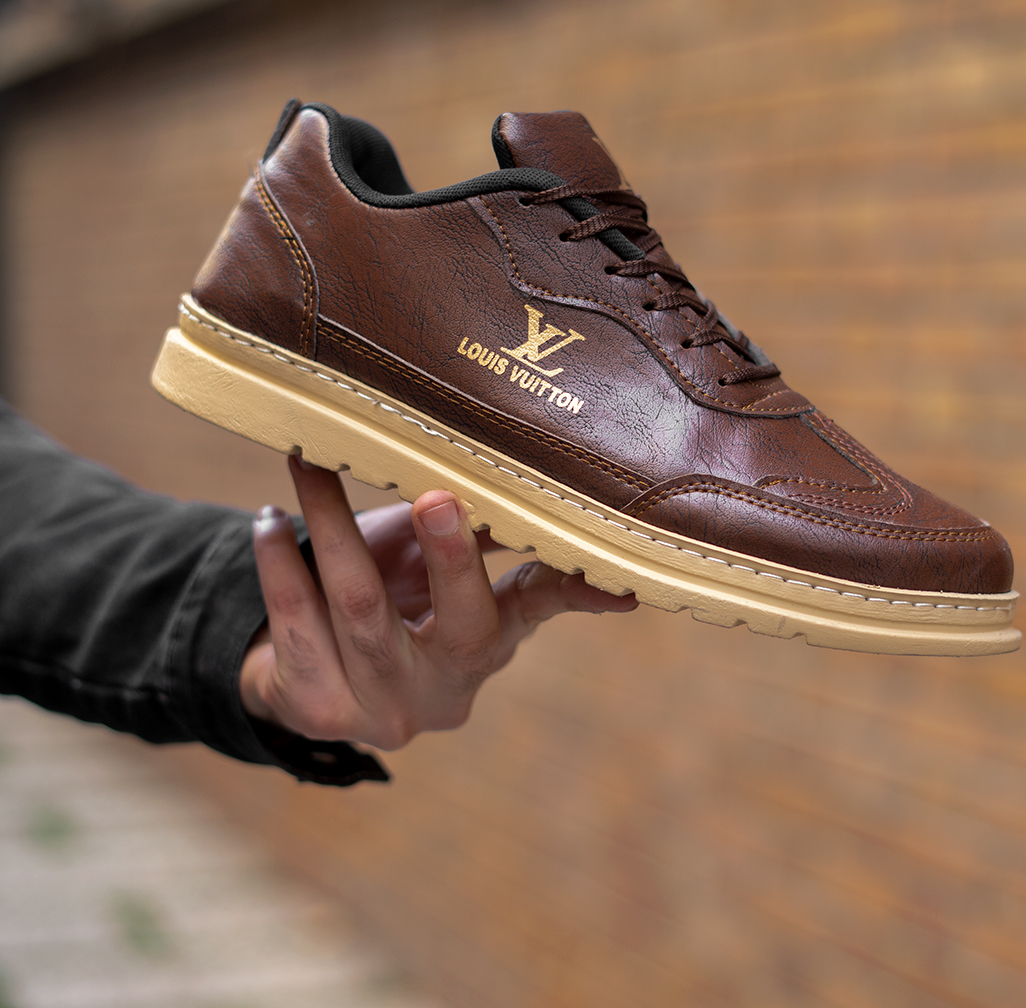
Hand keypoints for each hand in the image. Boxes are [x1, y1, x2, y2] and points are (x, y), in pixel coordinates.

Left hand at [240, 456, 636, 748]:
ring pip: (359, 607)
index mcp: (485, 648)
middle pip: (456, 623)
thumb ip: (488, 539)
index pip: (534, 611)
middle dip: (449, 557)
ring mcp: (379, 706)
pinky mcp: (315, 707)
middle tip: (437, 496)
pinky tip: (268, 519)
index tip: (612, 577)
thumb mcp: (444, 580)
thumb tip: (546, 487)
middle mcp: (443, 688)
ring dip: (332, 525)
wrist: (315, 682)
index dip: (571, 590)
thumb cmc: (395, 607)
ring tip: (311, 461)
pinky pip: (295, 624)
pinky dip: (278, 564)